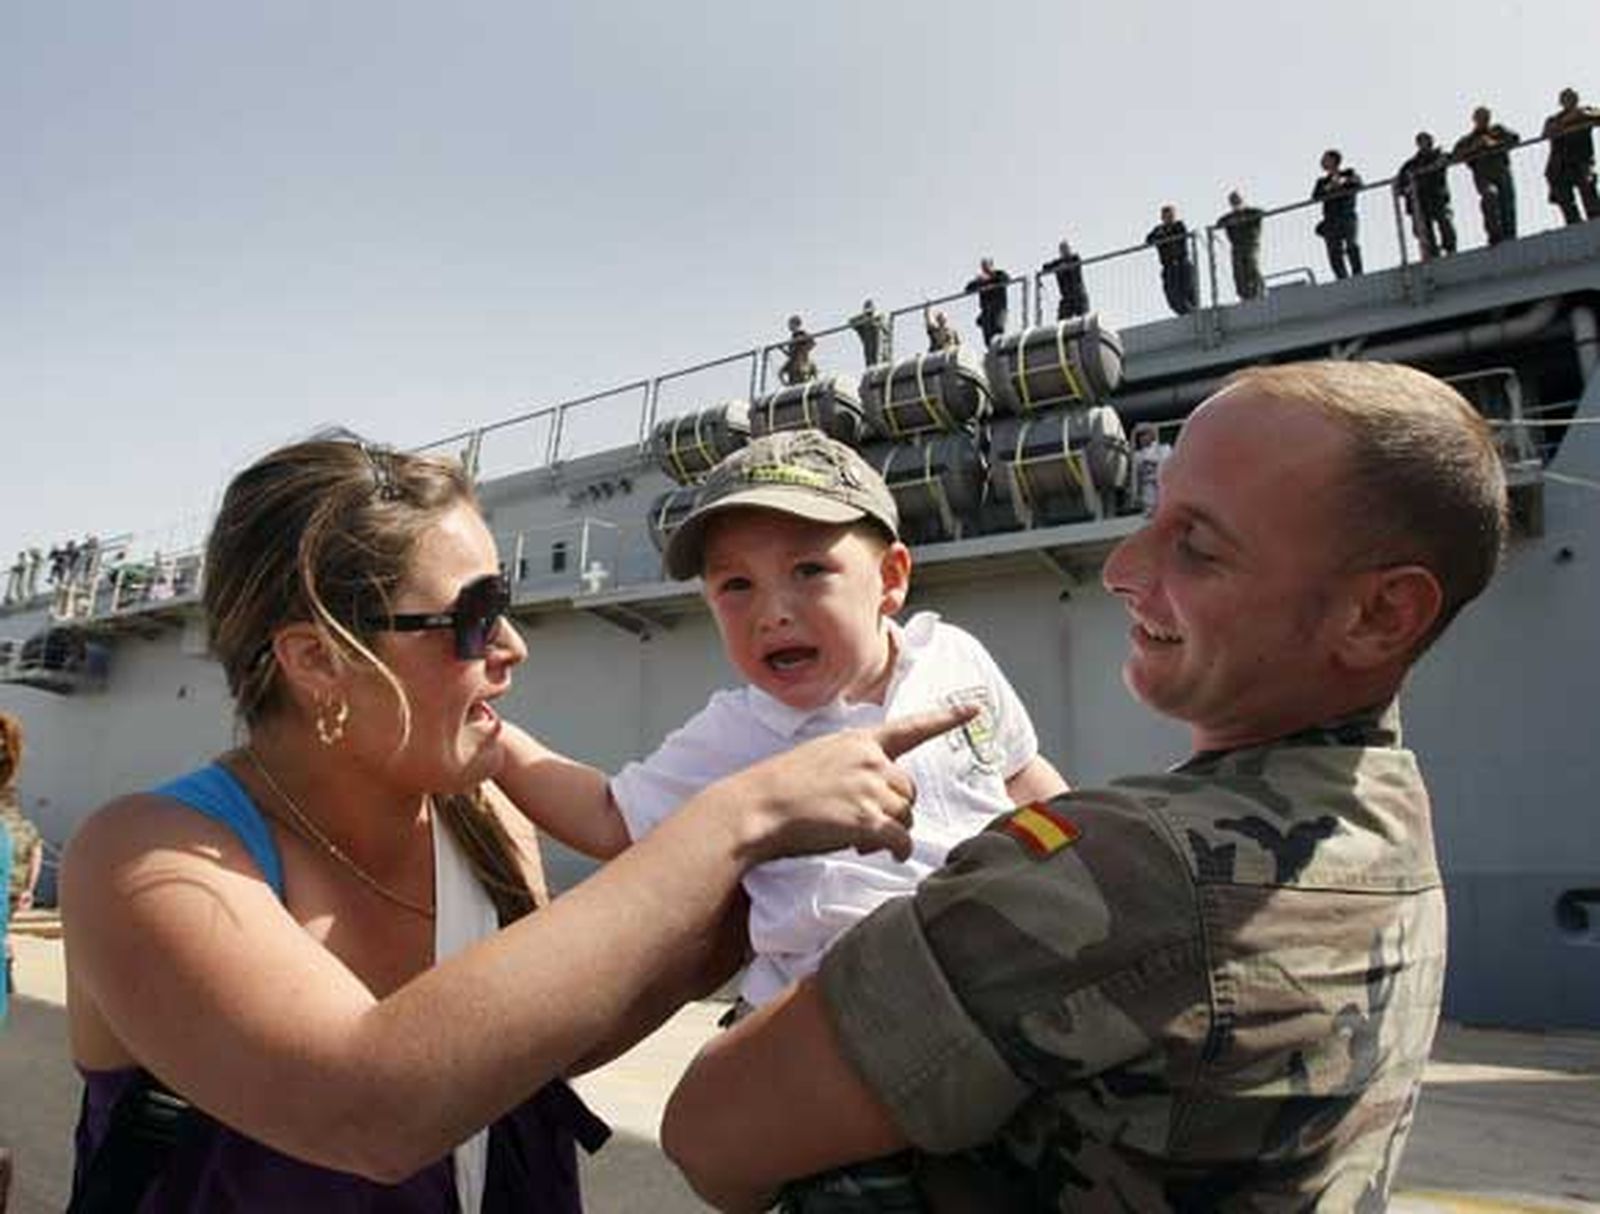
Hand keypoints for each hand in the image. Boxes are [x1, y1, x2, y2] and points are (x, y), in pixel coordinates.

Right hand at [727, 704, 978, 865]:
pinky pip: (900, 840)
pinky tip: (885, 854)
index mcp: (860, 740)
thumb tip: (877, 795)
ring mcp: (870, 789)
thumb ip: (854, 765)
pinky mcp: (867, 821)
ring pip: (905, 816)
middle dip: (894, 809)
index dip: (946, 718)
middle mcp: (871, 761)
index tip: (974, 710)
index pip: (912, 727)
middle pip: (909, 790)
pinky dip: (897, 851)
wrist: (758, 807)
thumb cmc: (781, 786)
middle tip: (865, 823)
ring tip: (855, 836)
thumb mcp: (820, 757)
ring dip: (890, 831)